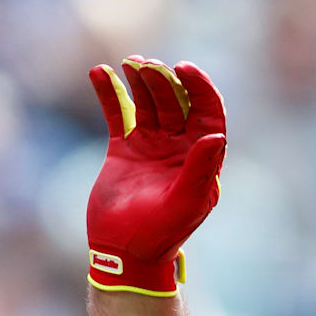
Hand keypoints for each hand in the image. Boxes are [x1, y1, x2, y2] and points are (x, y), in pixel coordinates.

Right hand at [86, 57, 226, 296]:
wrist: (125, 251)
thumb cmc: (162, 233)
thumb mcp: (186, 202)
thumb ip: (201, 170)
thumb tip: (217, 136)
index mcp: (203, 158)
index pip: (208, 113)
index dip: (200, 89)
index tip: (185, 69)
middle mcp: (180, 147)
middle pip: (177, 104)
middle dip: (165, 82)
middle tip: (148, 66)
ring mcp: (152, 145)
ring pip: (149, 104)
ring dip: (141, 82)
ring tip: (130, 64)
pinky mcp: (123, 148)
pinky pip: (118, 114)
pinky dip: (109, 93)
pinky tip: (98, 72)